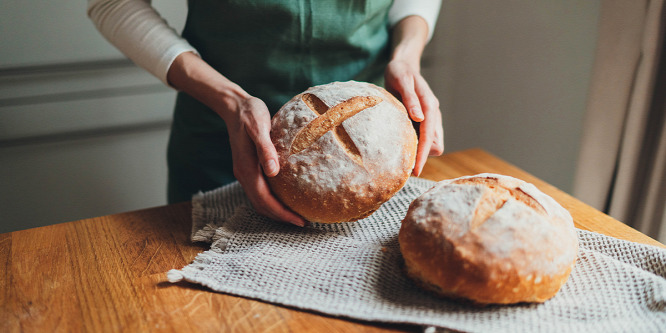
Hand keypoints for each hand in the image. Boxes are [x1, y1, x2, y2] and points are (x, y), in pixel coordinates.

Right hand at [225, 96, 307, 226]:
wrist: (235, 107)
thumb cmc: (250, 114)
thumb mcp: (259, 127)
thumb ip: (265, 149)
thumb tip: (273, 172)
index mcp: (247, 169)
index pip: (265, 200)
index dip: (282, 213)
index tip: (300, 220)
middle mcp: (244, 175)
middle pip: (262, 206)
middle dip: (281, 217)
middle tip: (303, 223)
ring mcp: (244, 173)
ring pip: (259, 201)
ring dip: (276, 212)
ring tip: (296, 215)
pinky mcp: (248, 169)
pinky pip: (260, 192)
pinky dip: (272, 201)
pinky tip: (286, 198)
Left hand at [385, 59, 443, 176]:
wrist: (402, 66)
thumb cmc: (400, 72)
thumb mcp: (402, 80)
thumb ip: (411, 99)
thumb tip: (419, 118)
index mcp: (430, 106)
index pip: (430, 137)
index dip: (423, 154)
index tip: (415, 170)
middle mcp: (433, 115)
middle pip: (435, 146)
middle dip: (422, 156)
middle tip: (402, 163)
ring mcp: (429, 119)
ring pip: (430, 144)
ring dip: (418, 151)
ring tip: (399, 155)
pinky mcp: (423, 121)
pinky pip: (422, 139)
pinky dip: (414, 144)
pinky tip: (400, 144)